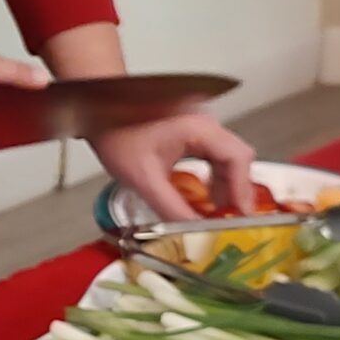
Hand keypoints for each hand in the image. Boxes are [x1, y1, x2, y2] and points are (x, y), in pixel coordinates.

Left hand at [91, 110, 256, 220]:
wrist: (97, 108)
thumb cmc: (115, 132)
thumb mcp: (143, 178)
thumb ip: (171, 207)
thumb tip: (194, 231)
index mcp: (198, 128)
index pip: (237, 158)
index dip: (243, 189)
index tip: (241, 215)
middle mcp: (205, 123)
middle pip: (236, 159)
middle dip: (234, 191)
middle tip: (228, 219)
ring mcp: (199, 125)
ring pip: (226, 158)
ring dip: (224, 185)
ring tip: (215, 213)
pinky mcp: (190, 130)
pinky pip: (212, 155)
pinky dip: (212, 176)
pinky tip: (201, 195)